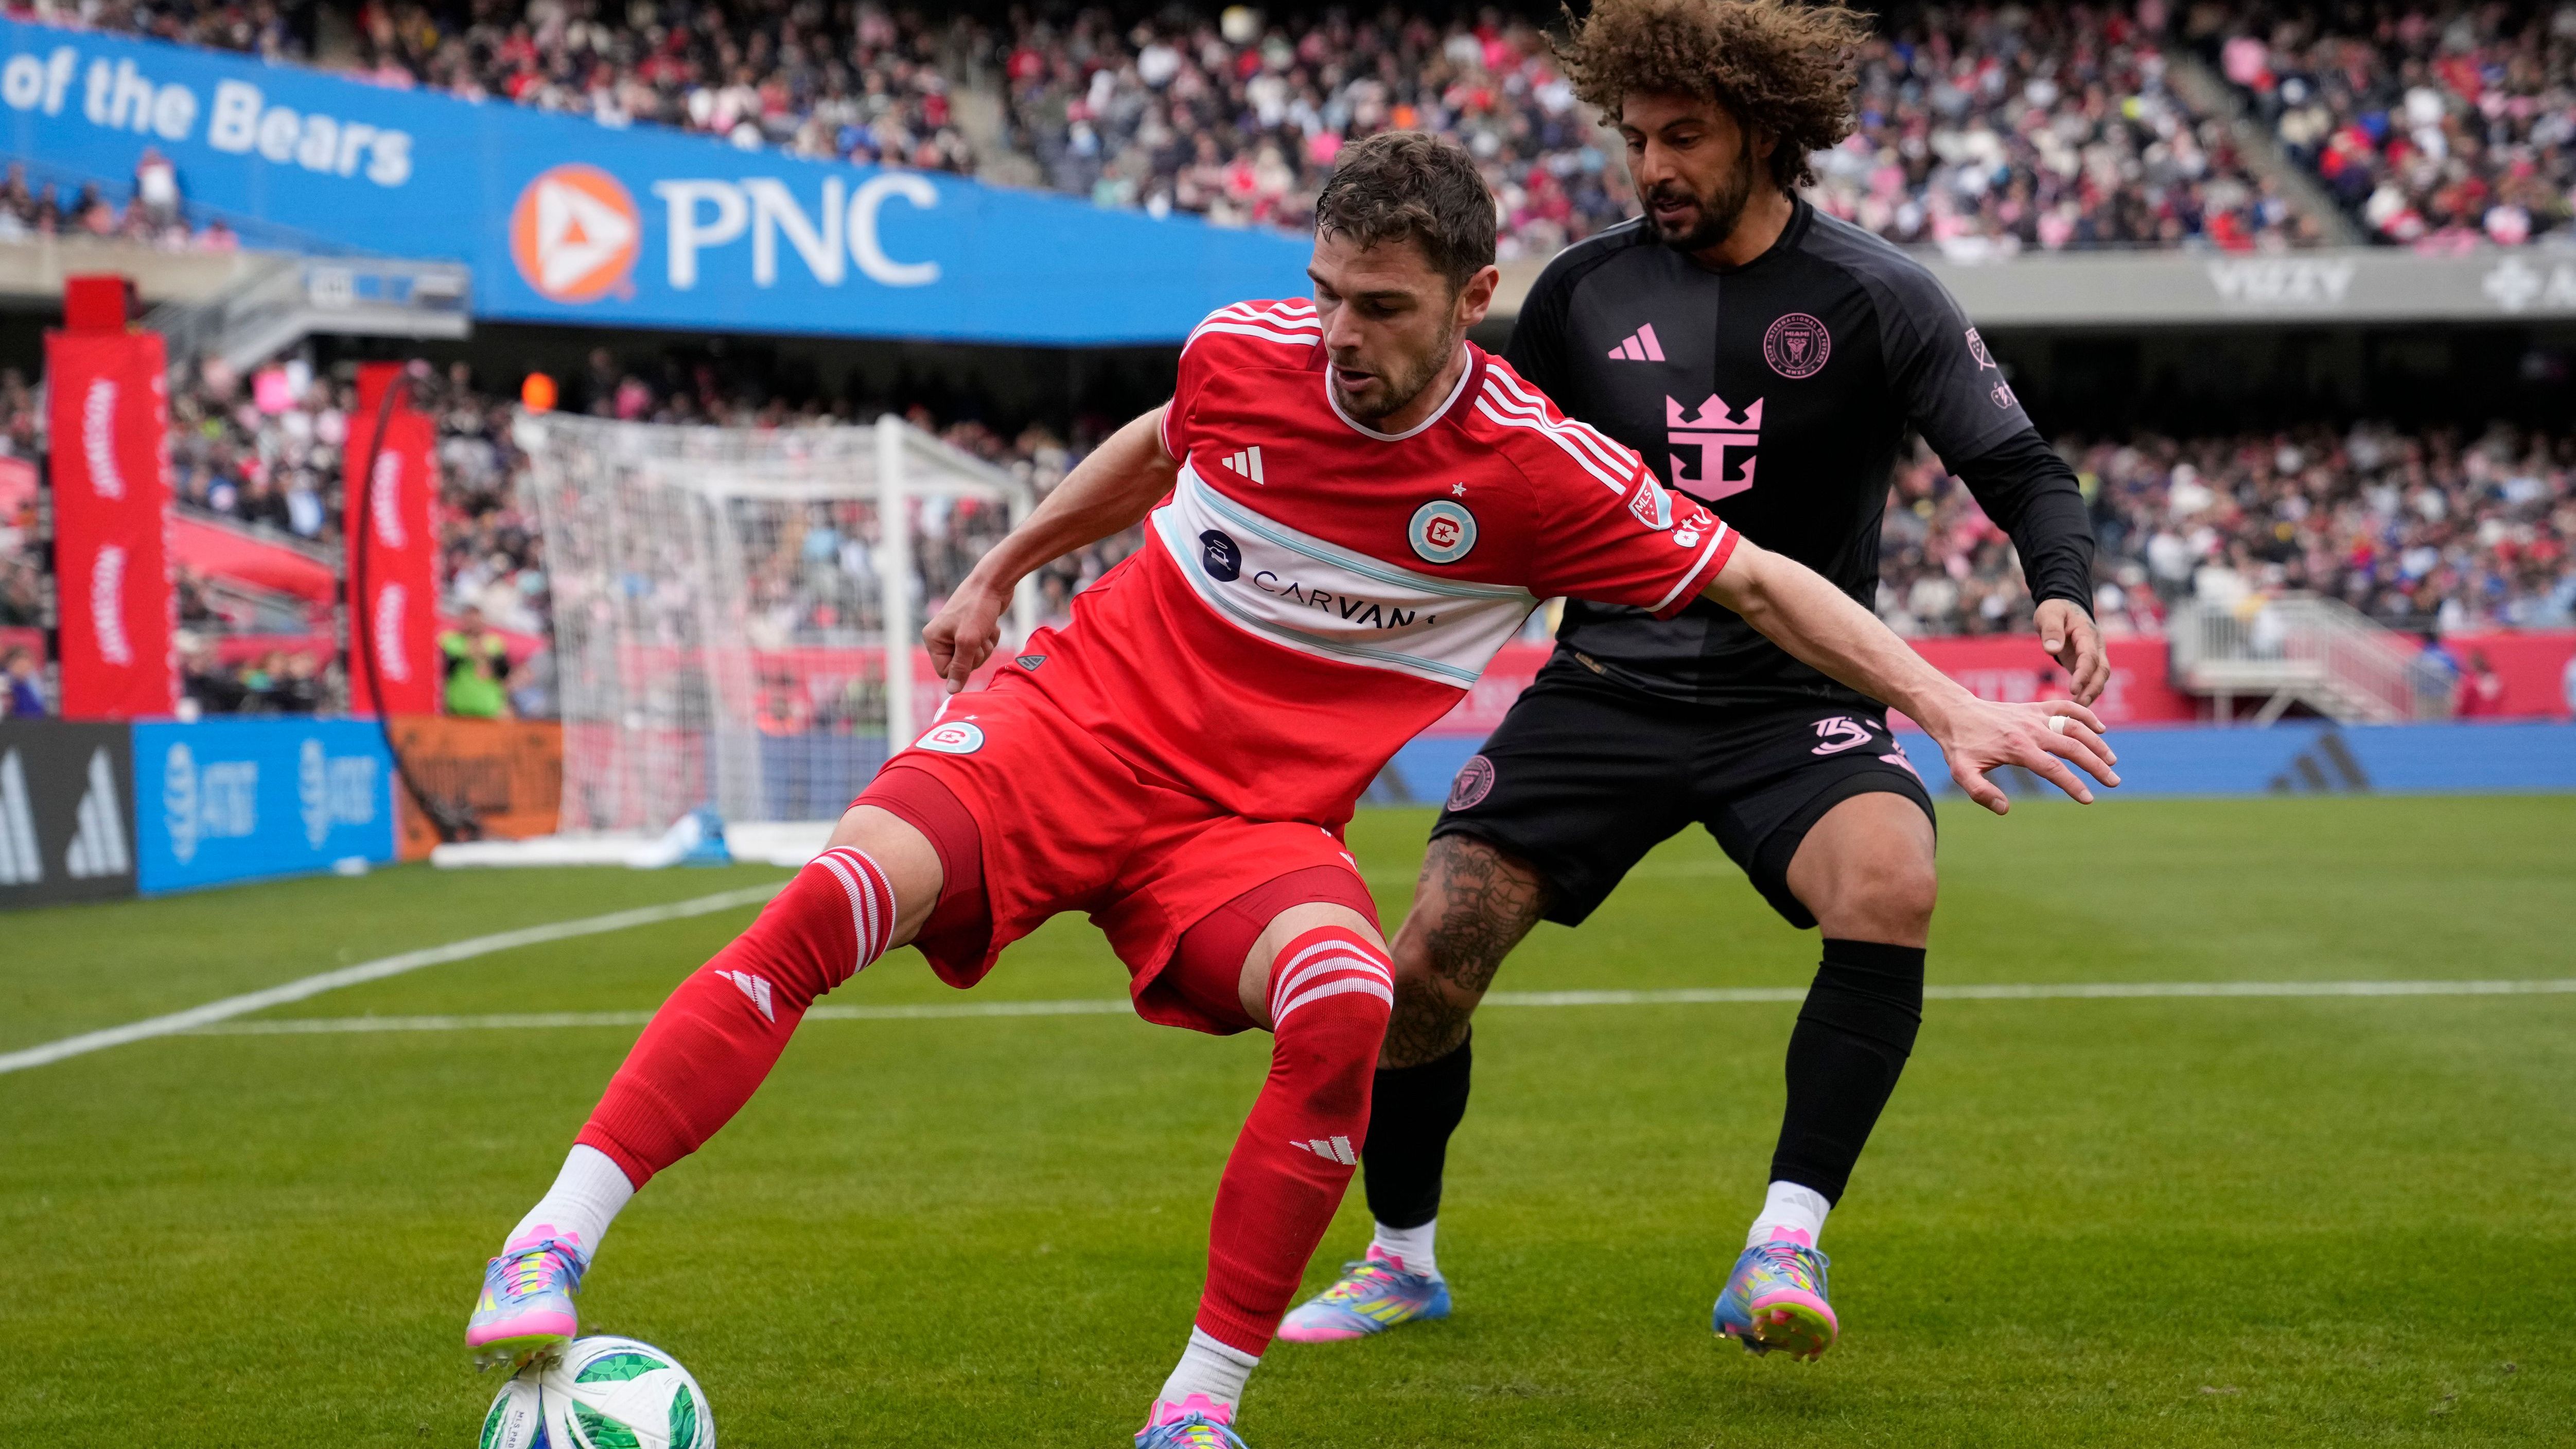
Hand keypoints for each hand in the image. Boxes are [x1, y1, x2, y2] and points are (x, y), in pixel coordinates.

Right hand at [922, 579, 1008, 693]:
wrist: (994, 582)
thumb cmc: (978, 608)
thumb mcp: (968, 641)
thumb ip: (960, 668)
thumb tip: (951, 692)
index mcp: (932, 639)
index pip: (946, 672)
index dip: (963, 666)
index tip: (970, 650)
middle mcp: (942, 636)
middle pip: (962, 666)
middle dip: (977, 654)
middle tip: (980, 636)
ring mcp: (957, 632)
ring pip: (974, 656)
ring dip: (985, 645)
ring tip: (985, 627)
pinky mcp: (972, 628)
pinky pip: (982, 645)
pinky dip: (990, 637)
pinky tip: (991, 624)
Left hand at [1925, 696, 2118, 813]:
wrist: (1955, 713)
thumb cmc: (1960, 746)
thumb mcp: (1962, 773)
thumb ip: (1981, 792)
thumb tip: (2005, 809)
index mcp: (2017, 747)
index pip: (2053, 768)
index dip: (2073, 784)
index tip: (2088, 799)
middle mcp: (2031, 730)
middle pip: (2072, 747)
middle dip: (2096, 766)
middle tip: (2114, 782)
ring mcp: (2035, 716)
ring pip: (2074, 726)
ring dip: (2096, 743)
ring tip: (2112, 762)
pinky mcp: (2035, 707)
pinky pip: (2065, 707)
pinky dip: (2085, 715)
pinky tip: (2100, 728)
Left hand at [2034, 598, 2107, 704]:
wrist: (2064, 607)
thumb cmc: (2055, 610)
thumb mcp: (2049, 614)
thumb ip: (2051, 630)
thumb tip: (2052, 649)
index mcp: (2087, 633)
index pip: (2089, 656)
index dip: (2083, 674)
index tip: (2073, 689)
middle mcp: (2096, 646)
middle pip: (2102, 670)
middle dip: (2093, 689)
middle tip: (2079, 706)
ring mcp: (2094, 655)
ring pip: (2100, 677)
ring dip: (2091, 693)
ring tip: (2077, 709)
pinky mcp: (2087, 663)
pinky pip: (2092, 679)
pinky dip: (2086, 692)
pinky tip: (2075, 705)